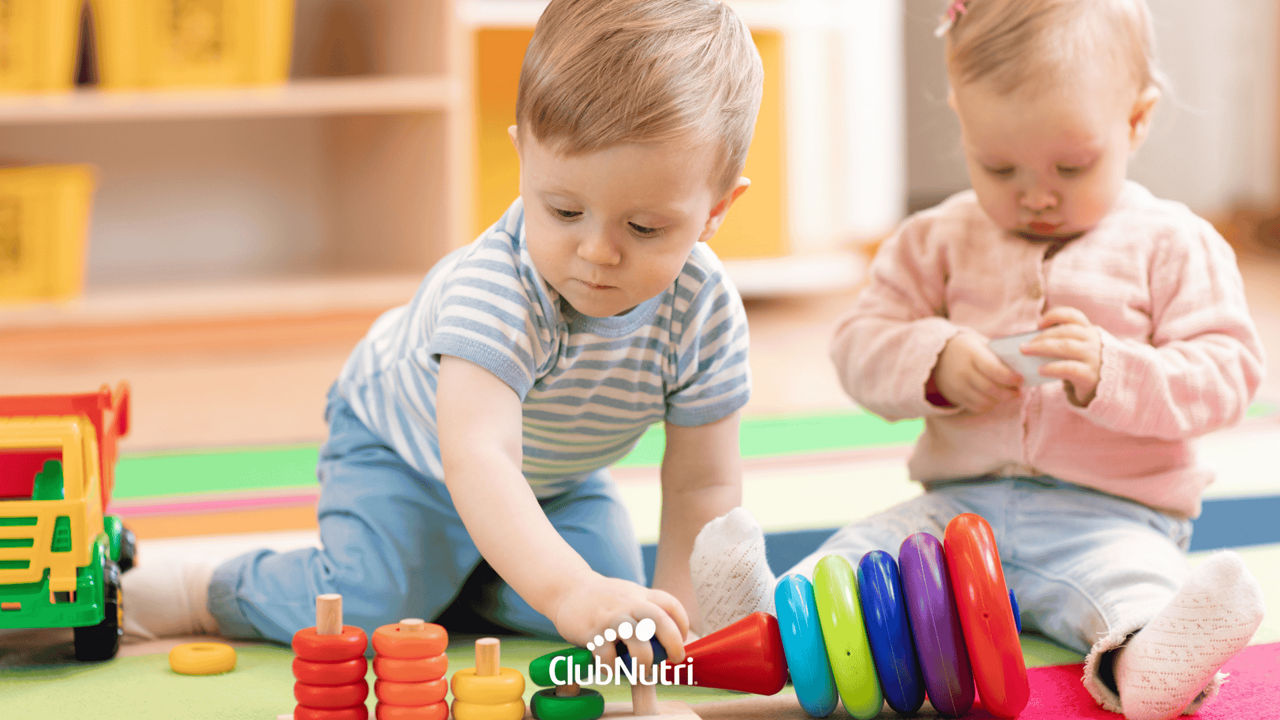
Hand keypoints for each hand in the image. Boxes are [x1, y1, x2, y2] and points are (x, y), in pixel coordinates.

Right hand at [549, 571, 689, 666]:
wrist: (568, 588)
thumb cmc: (603, 599)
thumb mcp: (628, 595)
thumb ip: (646, 610)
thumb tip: (666, 640)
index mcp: (641, 595)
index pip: (671, 605)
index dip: (682, 624)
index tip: (682, 640)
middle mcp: (629, 604)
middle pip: (660, 620)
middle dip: (673, 643)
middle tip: (674, 659)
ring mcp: (611, 618)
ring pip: (637, 639)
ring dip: (644, 660)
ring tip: (642, 671)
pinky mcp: (593, 633)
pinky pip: (608, 656)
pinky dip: (613, 668)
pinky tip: (611, 668)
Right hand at [930, 331, 1022, 413]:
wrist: (938, 356)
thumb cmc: (967, 349)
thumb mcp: (979, 344)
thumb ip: (997, 355)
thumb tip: (1021, 368)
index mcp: (971, 354)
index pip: (993, 369)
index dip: (1010, 377)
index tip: (1020, 379)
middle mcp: (963, 371)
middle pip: (990, 388)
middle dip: (1009, 392)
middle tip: (1018, 390)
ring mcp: (957, 386)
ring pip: (985, 401)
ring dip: (1001, 400)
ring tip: (1009, 395)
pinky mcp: (955, 397)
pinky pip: (977, 407)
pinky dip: (989, 405)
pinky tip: (995, 398)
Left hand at [1021, 307, 1101, 405]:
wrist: (1102, 389)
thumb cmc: (1080, 365)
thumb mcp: (1075, 350)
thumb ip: (1059, 342)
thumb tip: (1029, 342)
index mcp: (1088, 331)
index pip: (1074, 316)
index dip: (1055, 315)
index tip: (1039, 323)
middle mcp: (1093, 341)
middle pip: (1065, 331)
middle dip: (1041, 336)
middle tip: (1023, 345)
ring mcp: (1093, 357)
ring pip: (1065, 346)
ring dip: (1042, 347)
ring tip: (1025, 352)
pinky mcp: (1090, 375)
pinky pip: (1068, 368)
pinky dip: (1052, 367)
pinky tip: (1040, 370)